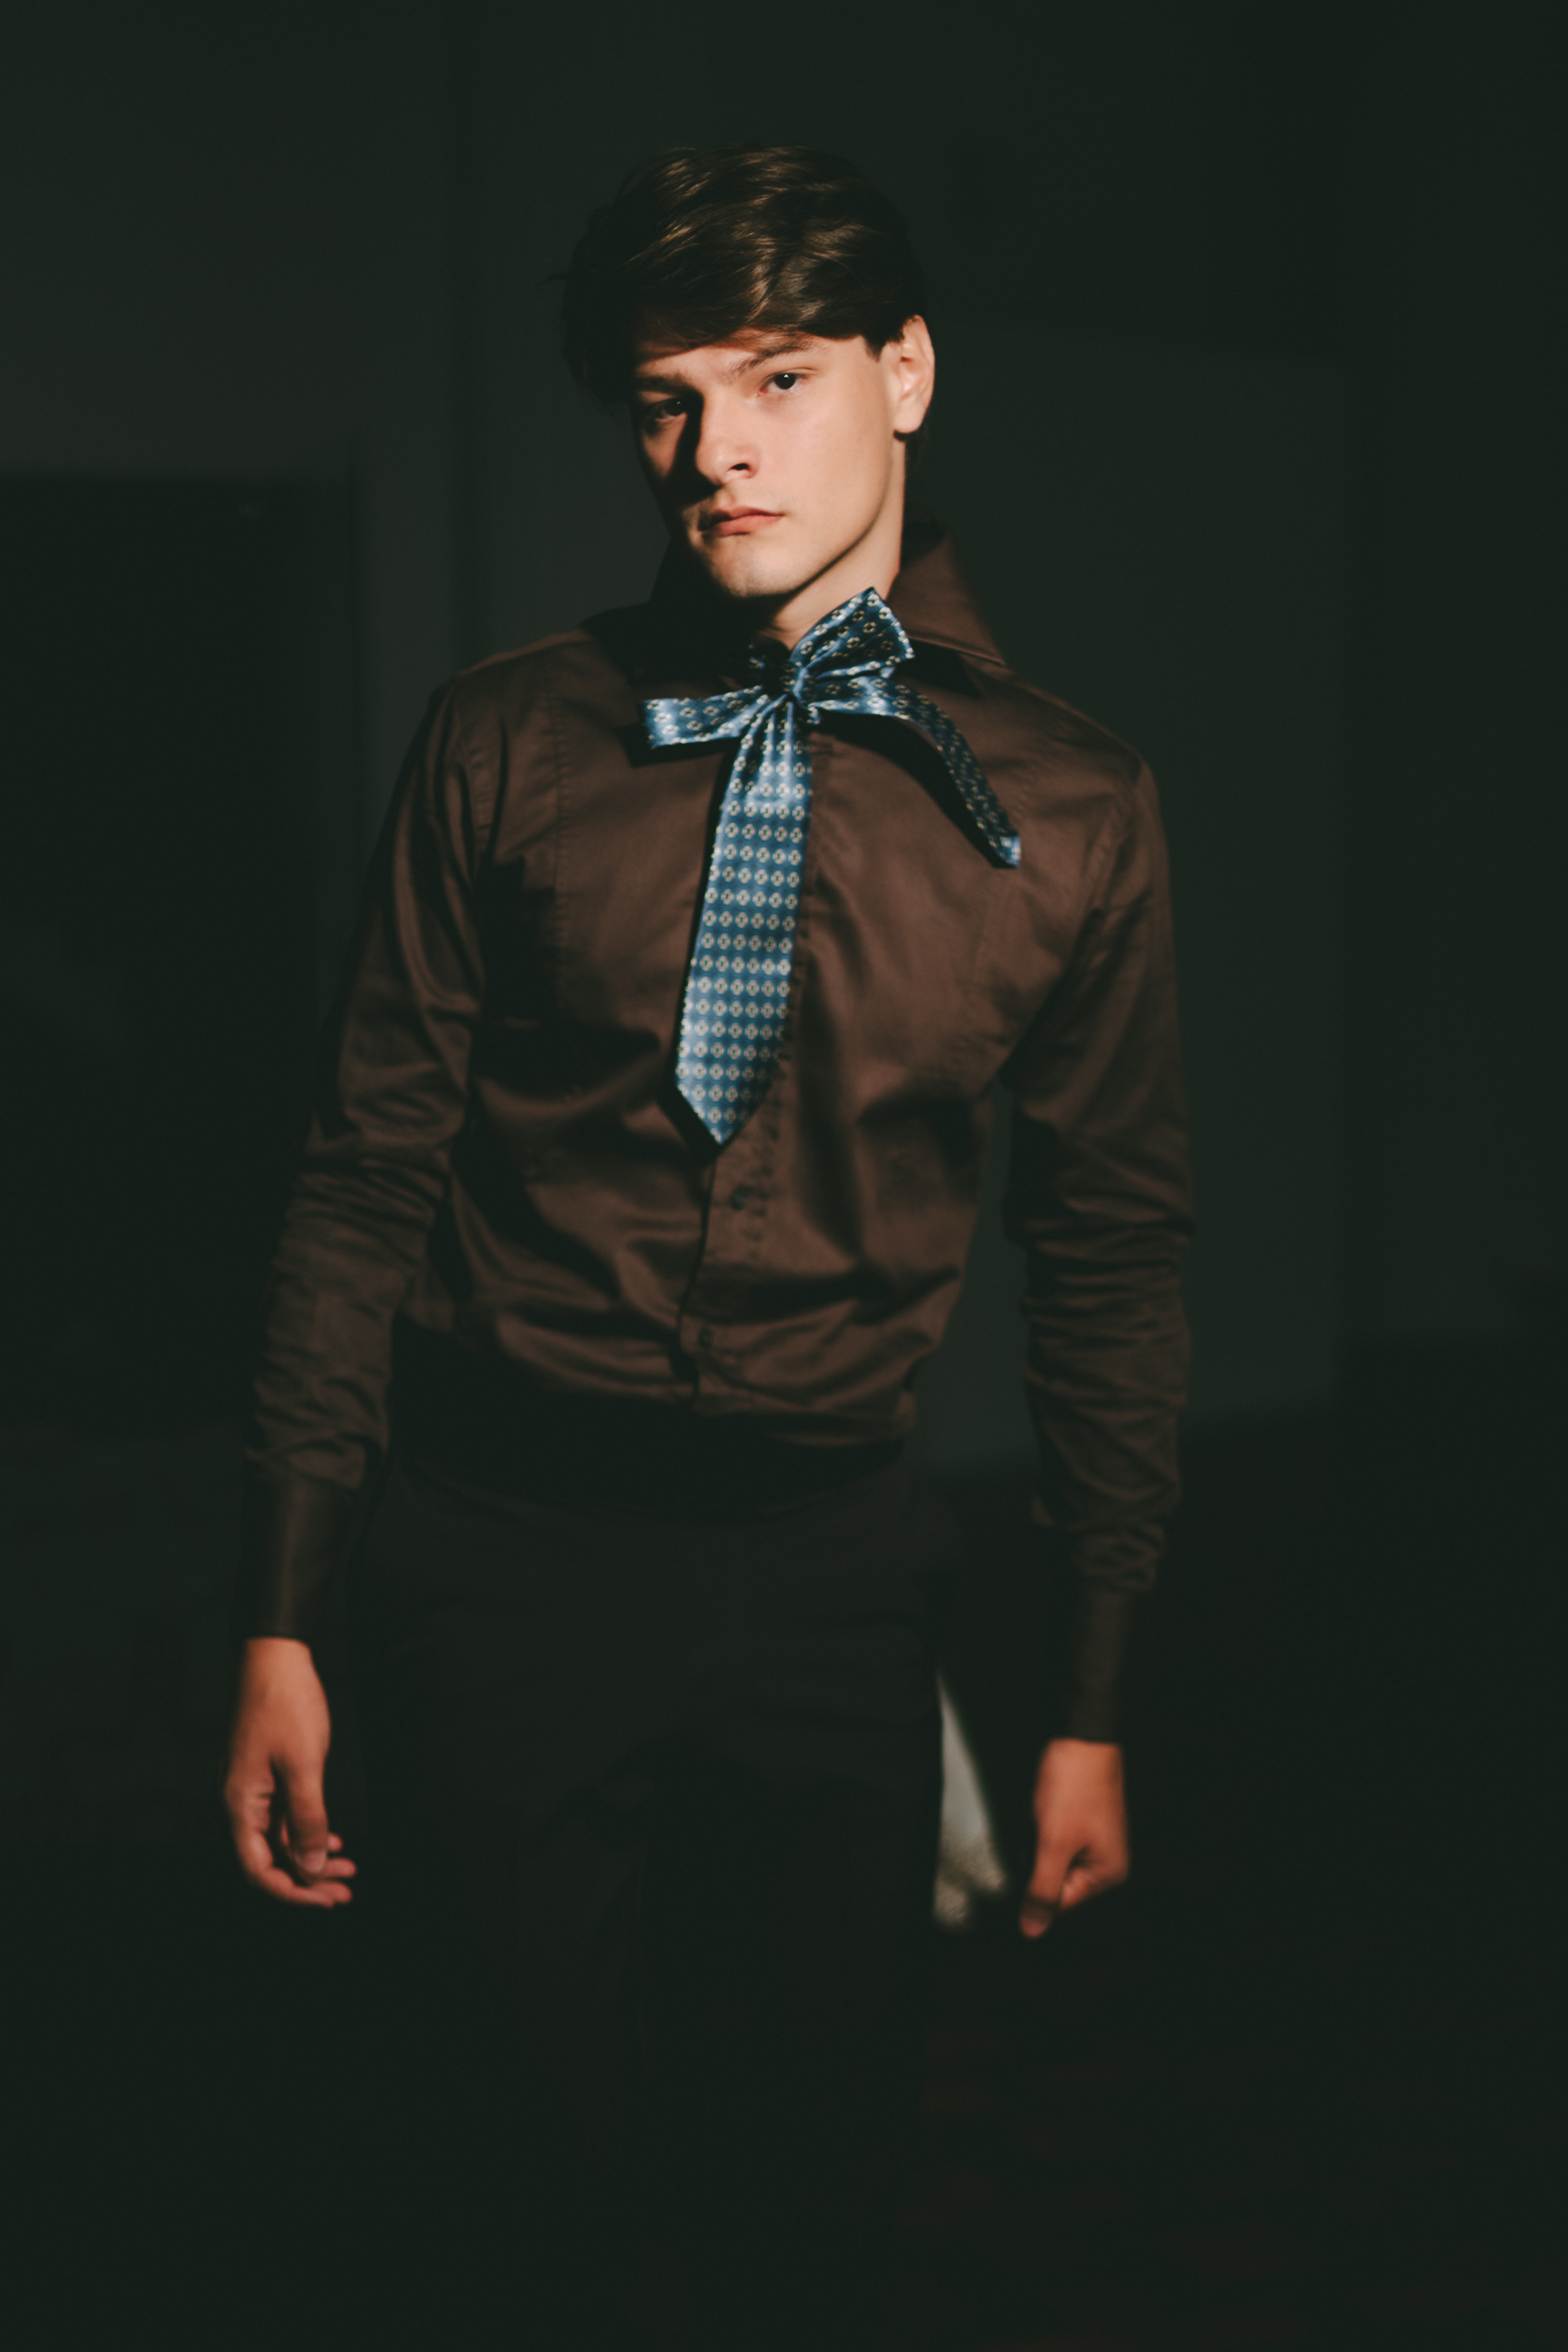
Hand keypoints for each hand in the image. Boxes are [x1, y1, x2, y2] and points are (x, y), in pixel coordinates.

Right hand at [224, 1636, 355, 1908]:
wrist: (275, 1657)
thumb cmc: (286, 1705)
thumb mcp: (304, 1767)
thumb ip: (307, 1821)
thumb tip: (310, 1870)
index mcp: (238, 1806)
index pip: (259, 1871)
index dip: (293, 1893)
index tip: (328, 1899)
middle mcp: (238, 1805)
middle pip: (269, 1861)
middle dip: (308, 1880)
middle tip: (347, 1891)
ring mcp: (251, 1792)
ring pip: (279, 1841)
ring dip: (312, 1859)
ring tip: (349, 1870)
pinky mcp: (264, 1779)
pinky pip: (282, 1819)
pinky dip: (307, 1833)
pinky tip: (334, 1841)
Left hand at [1019, 1736, 1126, 1937]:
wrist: (1080, 1735)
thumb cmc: (1073, 1788)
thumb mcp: (1053, 1843)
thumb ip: (1042, 1891)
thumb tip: (1032, 1932)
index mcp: (1108, 1873)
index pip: (1059, 1900)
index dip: (1036, 1878)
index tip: (1033, 1851)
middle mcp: (1106, 1860)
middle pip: (1054, 1879)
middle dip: (1038, 1857)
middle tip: (1041, 1828)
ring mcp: (1094, 1839)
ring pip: (1050, 1857)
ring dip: (1038, 1840)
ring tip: (1044, 1814)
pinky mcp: (1081, 1820)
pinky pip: (1053, 1837)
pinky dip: (1042, 1826)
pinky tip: (1045, 1807)